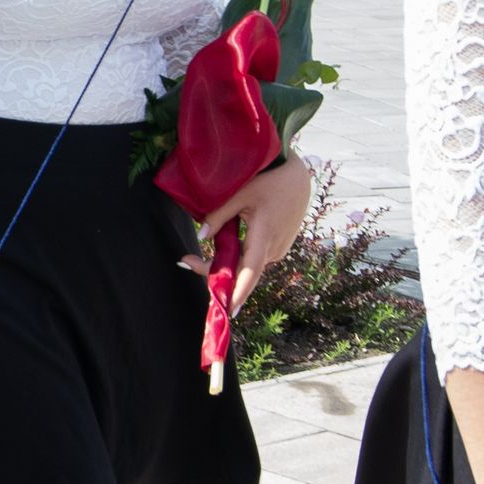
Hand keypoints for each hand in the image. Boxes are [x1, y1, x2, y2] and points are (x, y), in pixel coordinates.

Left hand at [187, 157, 315, 321]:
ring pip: (249, 264)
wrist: (297, 173)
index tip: (228, 309)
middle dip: (215, 271)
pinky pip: (256, 256)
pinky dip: (239, 256)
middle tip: (186, 261)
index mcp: (264, 234)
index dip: (239, 292)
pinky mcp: (281, 244)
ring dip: (226, 263)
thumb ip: (219, 216)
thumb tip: (201, 237)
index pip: (250, 271)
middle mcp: (274, 247)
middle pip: (243, 271)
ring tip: (197, 255)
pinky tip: (225, 245)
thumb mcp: (239, 194)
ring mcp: (280, 247)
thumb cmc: (268, 178)